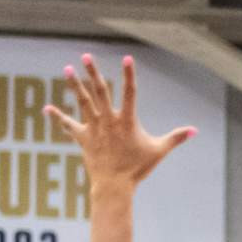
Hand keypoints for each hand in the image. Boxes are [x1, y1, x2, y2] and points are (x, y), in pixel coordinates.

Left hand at [43, 54, 193, 189]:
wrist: (115, 186)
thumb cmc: (138, 168)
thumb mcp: (159, 151)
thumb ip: (176, 138)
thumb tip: (195, 131)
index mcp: (127, 121)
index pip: (130, 93)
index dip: (129, 75)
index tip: (127, 58)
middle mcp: (108, 120)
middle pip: (99, 91)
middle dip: (92, 72)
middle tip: (86, 56)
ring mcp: (94, 128)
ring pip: (83, 102)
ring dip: (74, 85)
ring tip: (67, 69)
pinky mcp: (83, 138)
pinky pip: (68, 126)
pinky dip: (57, 117)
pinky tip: (46, 108)